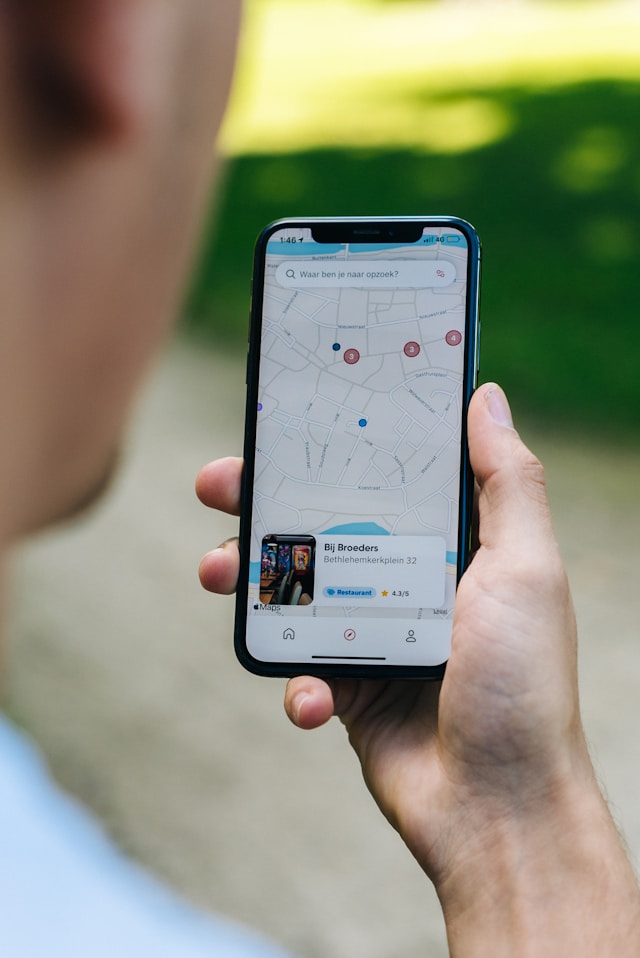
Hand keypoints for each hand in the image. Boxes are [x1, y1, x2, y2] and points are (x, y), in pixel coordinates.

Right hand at [197, 383, 639, 954]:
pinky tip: (312, 696)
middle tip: (217, 483)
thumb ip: (508, 482)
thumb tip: (487, 397)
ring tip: (217, 572)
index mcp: (452, 546)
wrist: (498, 809)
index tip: (287, 420)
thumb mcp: (527, 568)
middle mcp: (409, 582)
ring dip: (250, 579)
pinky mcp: (349, 688)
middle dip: (263, 503)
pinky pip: (300, 668)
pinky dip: (296, 680)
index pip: (384, 477)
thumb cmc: (523, 684)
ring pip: (294, 590)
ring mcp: (374, 635)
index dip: (335, 446)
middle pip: (323, 525)